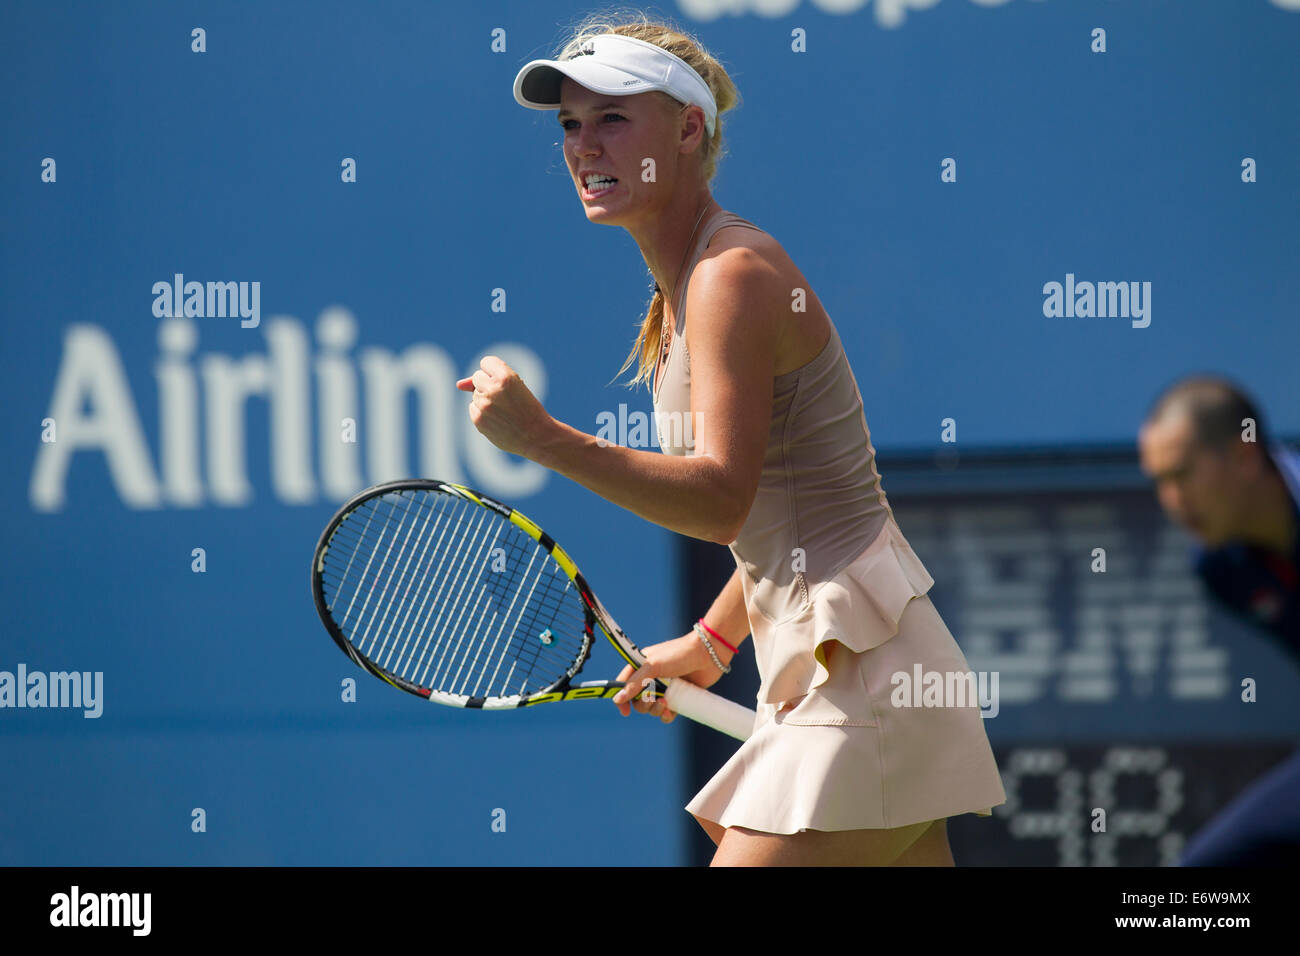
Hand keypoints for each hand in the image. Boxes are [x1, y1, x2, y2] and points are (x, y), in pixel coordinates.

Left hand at [456, 356, 554, 458]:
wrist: (537, 436)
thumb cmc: (527, 408)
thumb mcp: (515, 386)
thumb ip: (487, 378)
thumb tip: (458, 385)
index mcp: (506, 377)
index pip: (485, 362)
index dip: (494, 371)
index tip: (505, 382)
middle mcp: (493, 389)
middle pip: (477, 377)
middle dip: (488, 385)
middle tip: (506, 398)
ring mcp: (484, 405)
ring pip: (475, 394)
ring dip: (486, 400)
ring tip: (505, 411)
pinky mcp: (479, 419)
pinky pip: (473, 408)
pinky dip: (482, 412)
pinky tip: (498, 419)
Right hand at [612, 630, 734, 724]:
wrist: (708, 655)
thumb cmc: (678, 654)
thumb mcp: (652, 666)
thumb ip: (634, 683)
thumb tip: (617, 699)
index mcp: (641, 667)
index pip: (624, 685)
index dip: (621, 698)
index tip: (625, 711)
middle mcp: (651, 678)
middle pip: (637, 700)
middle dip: (643, 704)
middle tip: (653, 699)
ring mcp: (665, 688)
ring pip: (651, 708)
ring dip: (655, 710)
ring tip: (665, 704)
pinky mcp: (678, 697)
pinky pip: (667, 713)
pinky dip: (666, 715)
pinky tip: (671, 712)